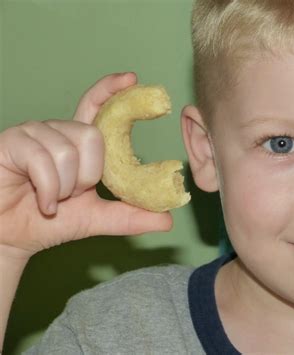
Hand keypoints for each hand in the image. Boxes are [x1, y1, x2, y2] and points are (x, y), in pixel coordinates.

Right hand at [0, 73, 172, 260]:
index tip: (132, 79)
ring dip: (65, 187)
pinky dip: (48, 190)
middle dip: (87, 176)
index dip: (112, 90)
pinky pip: (44, 160)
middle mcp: (58, 131)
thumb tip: (168, 219)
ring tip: (51, 198)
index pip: (97, 107)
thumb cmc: (47, 222)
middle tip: (71, 194)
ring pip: (69, 150)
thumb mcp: (95, 218)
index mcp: (79, 143)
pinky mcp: (12, 141)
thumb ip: (130, 216)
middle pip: (93, 135)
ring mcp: (34, 133)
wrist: (10, 238)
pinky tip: (41, 203)